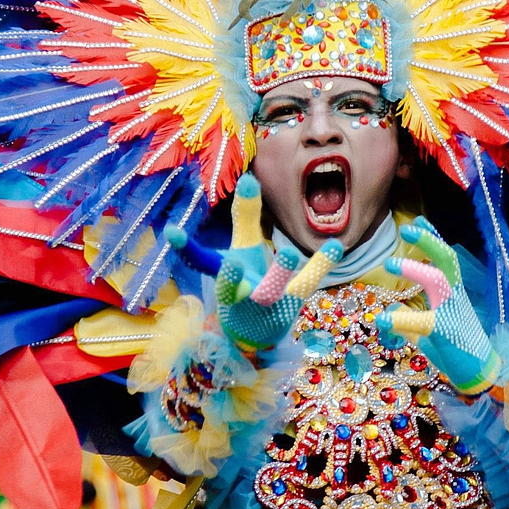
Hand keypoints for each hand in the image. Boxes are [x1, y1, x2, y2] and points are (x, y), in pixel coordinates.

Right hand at [169, 175, 341, 349]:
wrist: (258, 332)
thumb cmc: (247, 280)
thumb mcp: (243, 248)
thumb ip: (245, 215)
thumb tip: (249, 177)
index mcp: (223, 277)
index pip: (202, 262)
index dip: (187, 250)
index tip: (172, 234)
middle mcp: (240, 291)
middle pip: (231, 285)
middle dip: (230, 275)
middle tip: (231, 262)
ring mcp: (266, 301)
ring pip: (269, 289)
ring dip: (277, 274)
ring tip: (288, 254)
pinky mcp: (292, 302)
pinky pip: (308, 281)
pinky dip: (320, 265)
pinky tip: (336, 246)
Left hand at [376, 217, 498, 392]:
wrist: (479, 372)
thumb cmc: (456, 348)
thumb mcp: (430, 328)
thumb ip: (411, 314)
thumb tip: (393, 303)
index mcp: (451, 292)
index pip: (443, 259)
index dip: (432, 238)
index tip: (418, 220)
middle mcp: (454, 296)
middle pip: (446, 259)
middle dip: (428, 241)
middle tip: (407, 228)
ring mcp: (451, 312)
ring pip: (438, 281)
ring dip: (415, 269)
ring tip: (389, 264)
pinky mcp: (444, 332)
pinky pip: (422, 321)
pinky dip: (400, 318)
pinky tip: (381, 318)